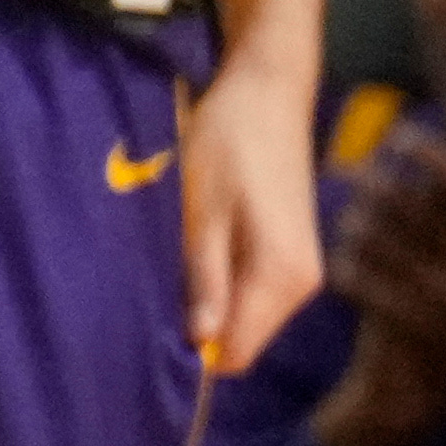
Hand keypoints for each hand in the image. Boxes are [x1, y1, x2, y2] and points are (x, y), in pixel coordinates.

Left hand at [174, 57, 331, 378]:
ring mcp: (300, 269)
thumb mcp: (202, 209)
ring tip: (165, 267)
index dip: (193, 353)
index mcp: (282, 277)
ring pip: (244, 314)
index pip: (238, 351)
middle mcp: (302, 283)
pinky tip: (190, 253)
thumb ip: (204, 276)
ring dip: (205, 302)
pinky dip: (218, 282)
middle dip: (196, 328)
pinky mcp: (289, 253)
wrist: (267, 92)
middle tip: (144, 297)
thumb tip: (199, 340)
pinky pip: (249, 290)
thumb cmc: (228, 141)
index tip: (144, 335)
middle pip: (242, 336)